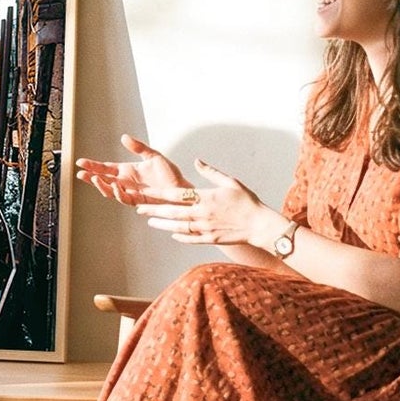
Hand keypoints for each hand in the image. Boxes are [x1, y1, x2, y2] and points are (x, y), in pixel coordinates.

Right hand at [74, 135, 190, 208]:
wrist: (182, 190)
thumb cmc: (170, 174)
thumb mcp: (154, 156)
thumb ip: (139, 147)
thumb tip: (124, 137)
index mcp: (127, 171)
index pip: (106, 168)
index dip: (93, 165)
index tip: (81, 162)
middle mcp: (126, 182)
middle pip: (103, 180)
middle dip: (91, 177)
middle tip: (81, 173)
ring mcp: (131, 192)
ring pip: (110, 191)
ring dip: (101, 185)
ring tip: (95, 178)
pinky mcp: (138, 201)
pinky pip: (124, 198)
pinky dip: (118, 192)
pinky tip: (115, 185)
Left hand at [137, 156, 271, 247]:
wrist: (260, 225)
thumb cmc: (247, 201)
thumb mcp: (230, 182)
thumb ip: (211, 172)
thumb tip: (197, 161)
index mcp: (206, 198)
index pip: (176, 195)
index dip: (158, 194)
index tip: (146, 192)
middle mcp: (202, 214)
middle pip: (172, 212)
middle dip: (154, 210)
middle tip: (139, 209)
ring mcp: (205, 228)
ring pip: (178, 227)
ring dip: (162, 225)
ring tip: (150, 222)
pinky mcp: (210, 239)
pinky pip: (191, 238)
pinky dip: (180, 236)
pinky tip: (172, 234)